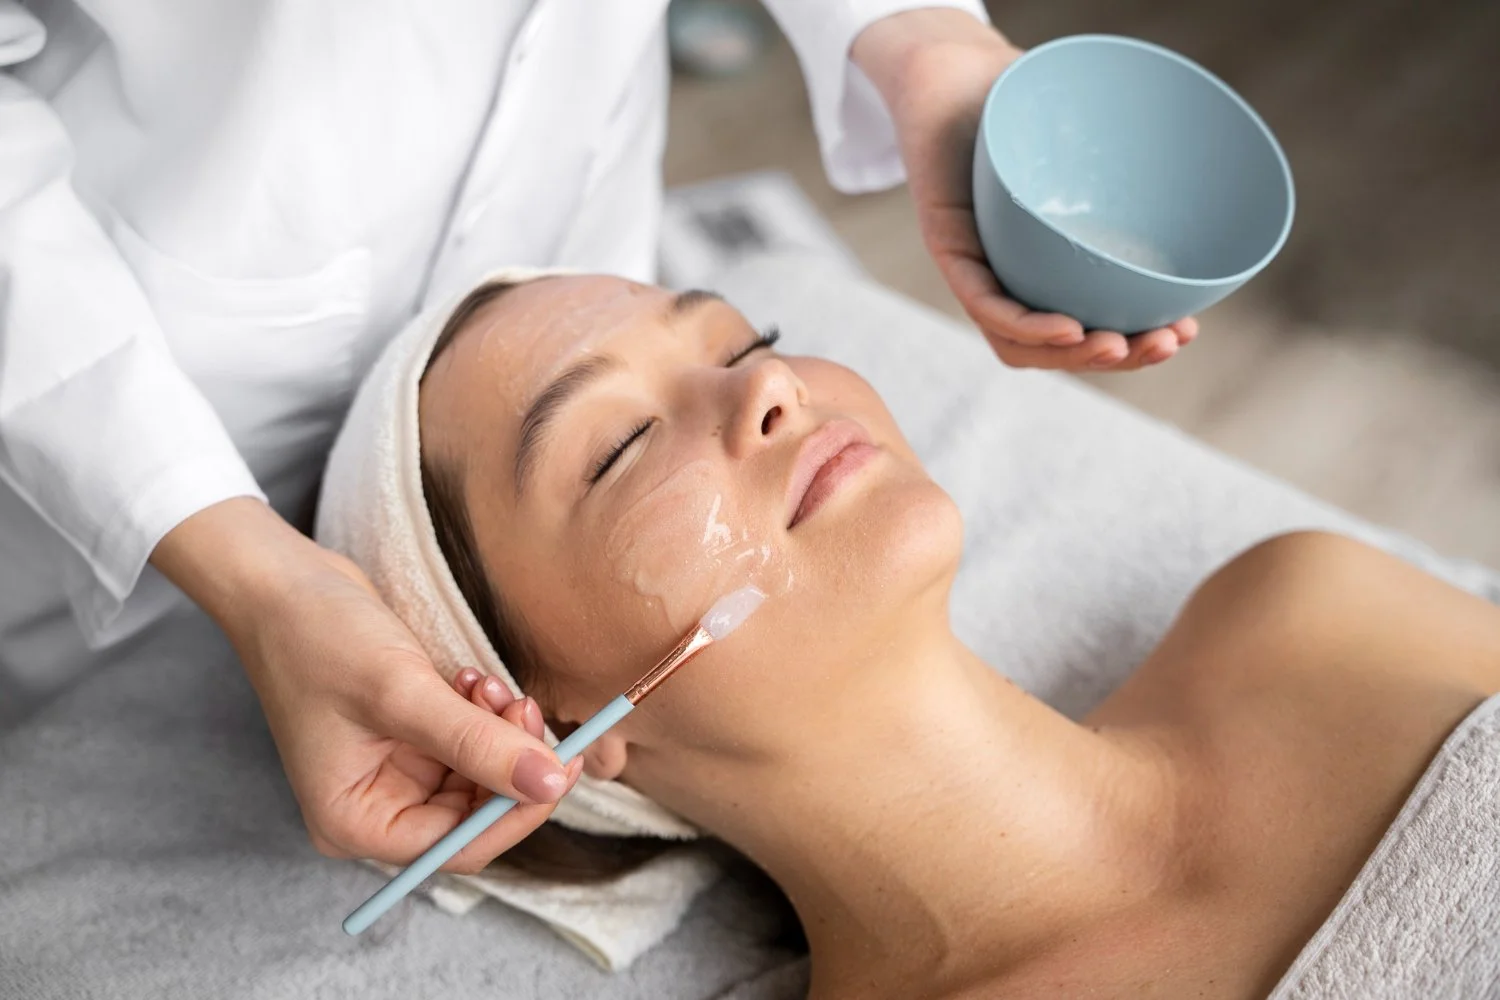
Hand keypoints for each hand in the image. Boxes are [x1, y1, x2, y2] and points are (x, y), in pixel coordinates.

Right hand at [152, 498, 581, 874]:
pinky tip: (469, 679)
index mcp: (354, 822)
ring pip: (479, 774)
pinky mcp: (409, 738)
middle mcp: (373, 807)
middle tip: (523, 706)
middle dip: (508, 762)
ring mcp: (392, 772)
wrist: (285, 582)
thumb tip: (548, 784)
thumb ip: (478, 744)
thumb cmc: (317, 638)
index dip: (514, 812)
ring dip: (498, 731)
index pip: (455, 848)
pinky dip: (482, 714)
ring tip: (483, 683)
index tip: (560, 767)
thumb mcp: (402, 692)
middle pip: (473, 812)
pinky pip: (468, 742)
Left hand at [852, 11, 1197, 370]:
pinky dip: (1025, 324)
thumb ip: (1135, 164)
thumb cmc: (1022, 108)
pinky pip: (984, 301)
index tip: (1186, 332)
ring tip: (1121, 346)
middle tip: (1167, 342)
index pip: (1086, 333)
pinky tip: (1068, 329)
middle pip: (1057, 349)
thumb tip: (1213, 169)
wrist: (952, 74)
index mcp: (1045, 271)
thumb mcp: (1090, 145)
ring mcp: (975, 269)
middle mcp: (1010, 279)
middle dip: (1116, 358)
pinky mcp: (948, 248)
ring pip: (1018, 342)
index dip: (1133, 346)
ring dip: (1073, 356)